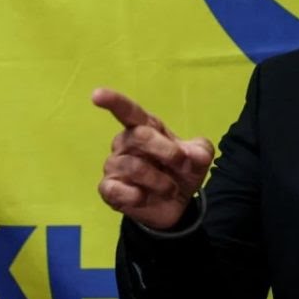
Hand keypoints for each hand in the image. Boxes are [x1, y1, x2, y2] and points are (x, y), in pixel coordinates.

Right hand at [92, 88, 212, 229]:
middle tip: (182, 164)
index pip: (128, 111)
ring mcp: (114, 166)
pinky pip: (116, 190)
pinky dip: (135, 196)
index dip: (113, 101)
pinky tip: (143, 197)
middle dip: (168, 152)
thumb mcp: (199, 158)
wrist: (178, 203)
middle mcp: (125, 143)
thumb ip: (200, 151)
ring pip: (134, 167)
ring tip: (170, 189)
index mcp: (145, 127)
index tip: (98, 95)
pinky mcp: (108, 189)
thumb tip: (196, 157)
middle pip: (139, 137)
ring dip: (160, 181)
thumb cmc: (182, 170)